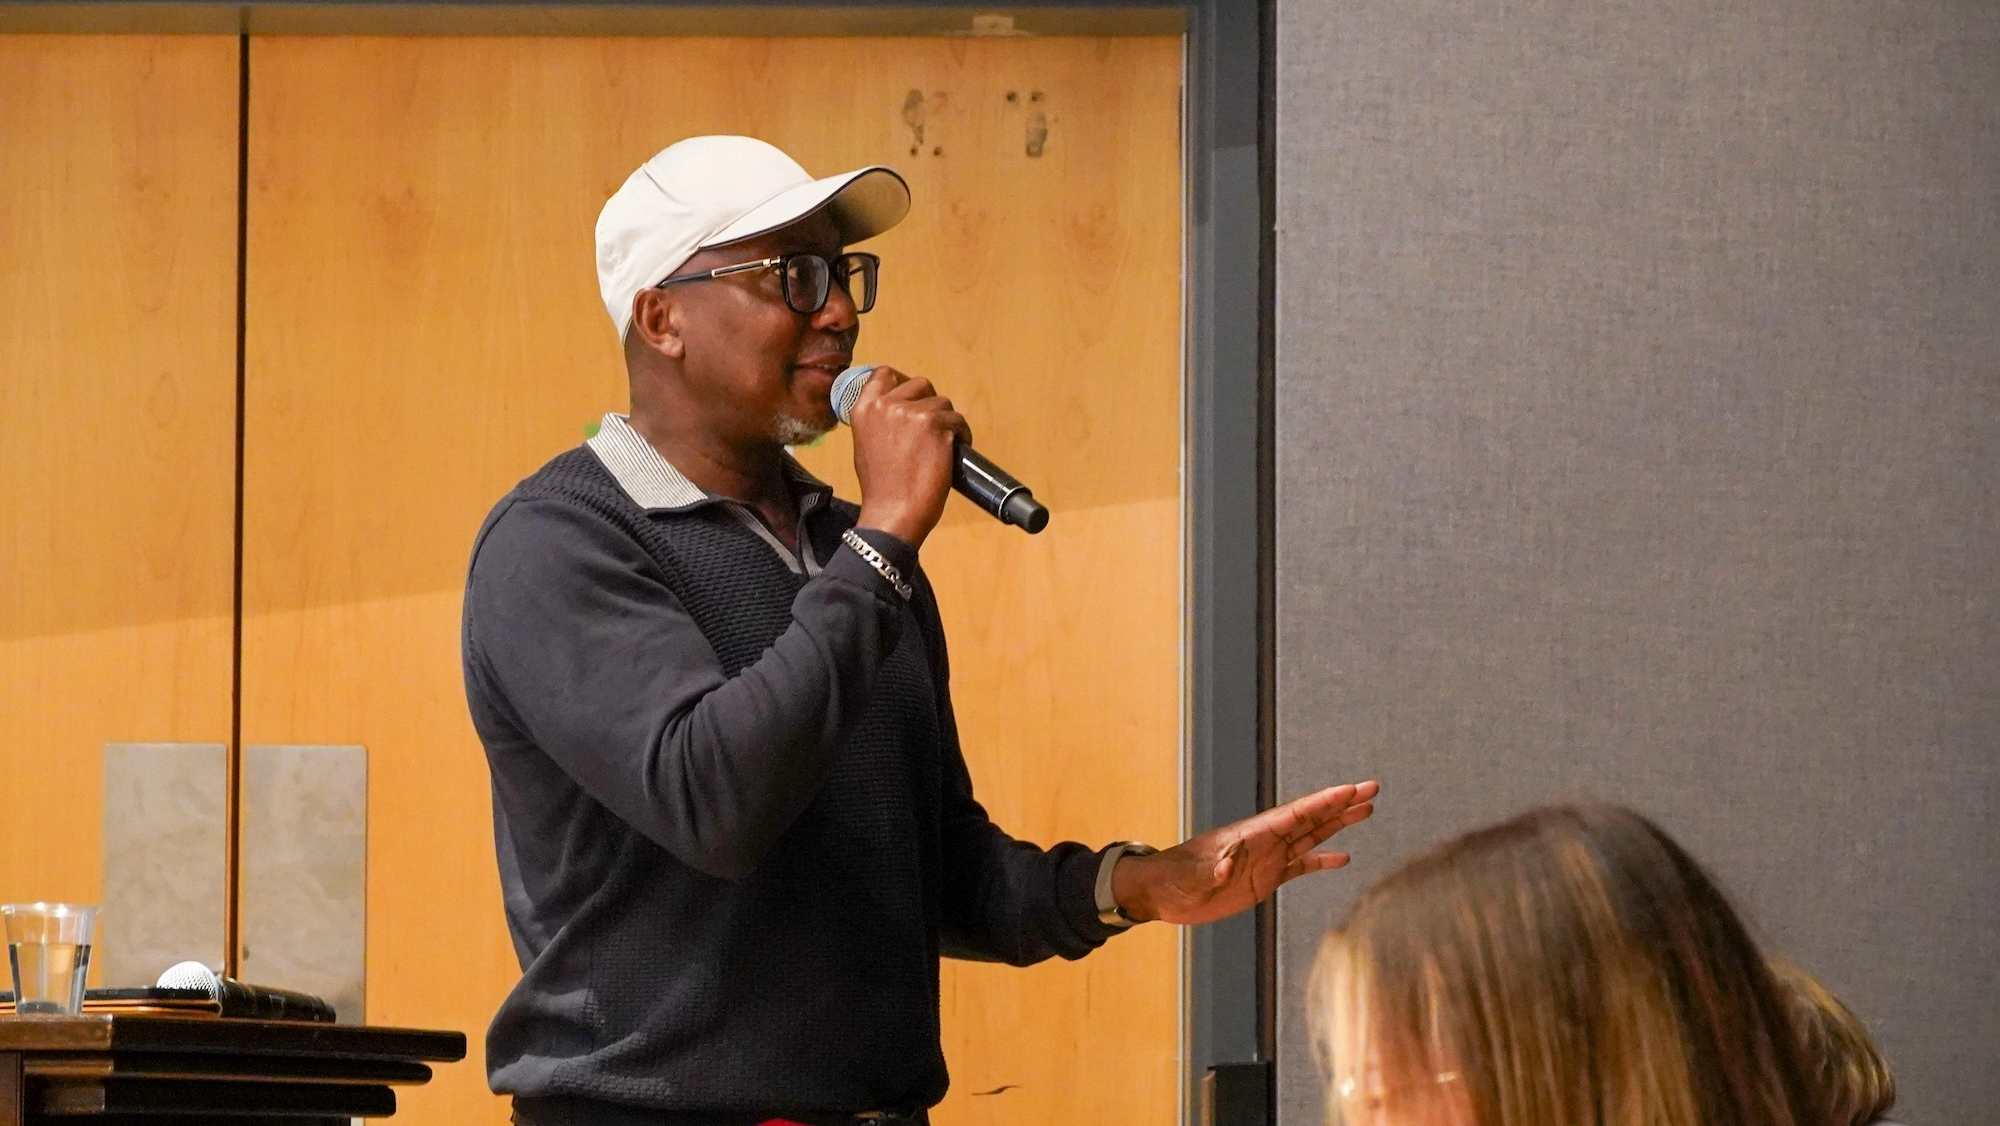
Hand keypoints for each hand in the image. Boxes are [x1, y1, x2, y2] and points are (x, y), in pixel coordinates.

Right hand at [849, 366, 971, 549]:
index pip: (884, 374)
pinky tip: (953, 454)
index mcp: (863, 409)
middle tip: (933, 429)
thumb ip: (879, 421)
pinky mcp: (936, 425)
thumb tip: (900, 410)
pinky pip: (958, 421)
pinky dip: (962, 436)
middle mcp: (885, 405)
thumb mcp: (865, 445)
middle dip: (930, 404)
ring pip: (943, 403)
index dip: (903, 382)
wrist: (893, 513)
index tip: (914, 398)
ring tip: (942, 448)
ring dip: (947, 423)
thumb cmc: (882, 488)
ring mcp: (911, 413)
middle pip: (920, 384)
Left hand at [1111, 780, 1378, 925]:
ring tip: (1367, 810)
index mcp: (1251, 835)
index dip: (1324, 802)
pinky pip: (1300, 867)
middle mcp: (1264, 842)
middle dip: (1342, 803)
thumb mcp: (1191, 876)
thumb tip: (1227, 867)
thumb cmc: (1173, 880)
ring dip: (1338, 824)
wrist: (1161, 892)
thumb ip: (1211, 870)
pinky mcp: (1264, 878)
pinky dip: (1322, 861)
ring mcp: (1266, 859)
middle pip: (1311, 819)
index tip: (1352, 789)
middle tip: (1373, 788)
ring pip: (1311, 837)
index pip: (1295, 814)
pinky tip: (1344, 858)